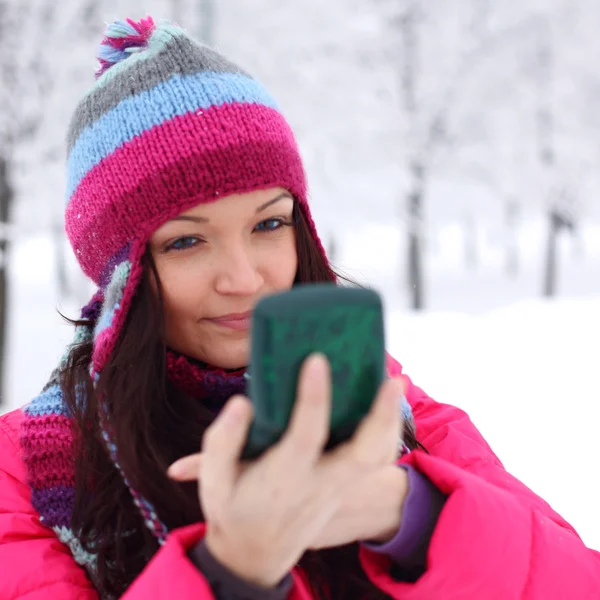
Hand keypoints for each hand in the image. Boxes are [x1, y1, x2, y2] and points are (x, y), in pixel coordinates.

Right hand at [168, 354, 403, 587]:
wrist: (254, 555)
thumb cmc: (232, 511)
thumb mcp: (214, 483)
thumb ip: (222, 442)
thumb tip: (242, 402)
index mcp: (285, 478)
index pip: (306, 435)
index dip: (313, 398)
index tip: (316, 360)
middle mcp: (320, 483)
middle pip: (364, 453)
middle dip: (381, 416)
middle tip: (392, 379)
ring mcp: (337, 487)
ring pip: (377, 457)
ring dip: (390, 420)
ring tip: (393, 380)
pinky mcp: (344, 486)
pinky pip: (376, 460)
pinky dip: (387, 430)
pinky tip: (385, 403)